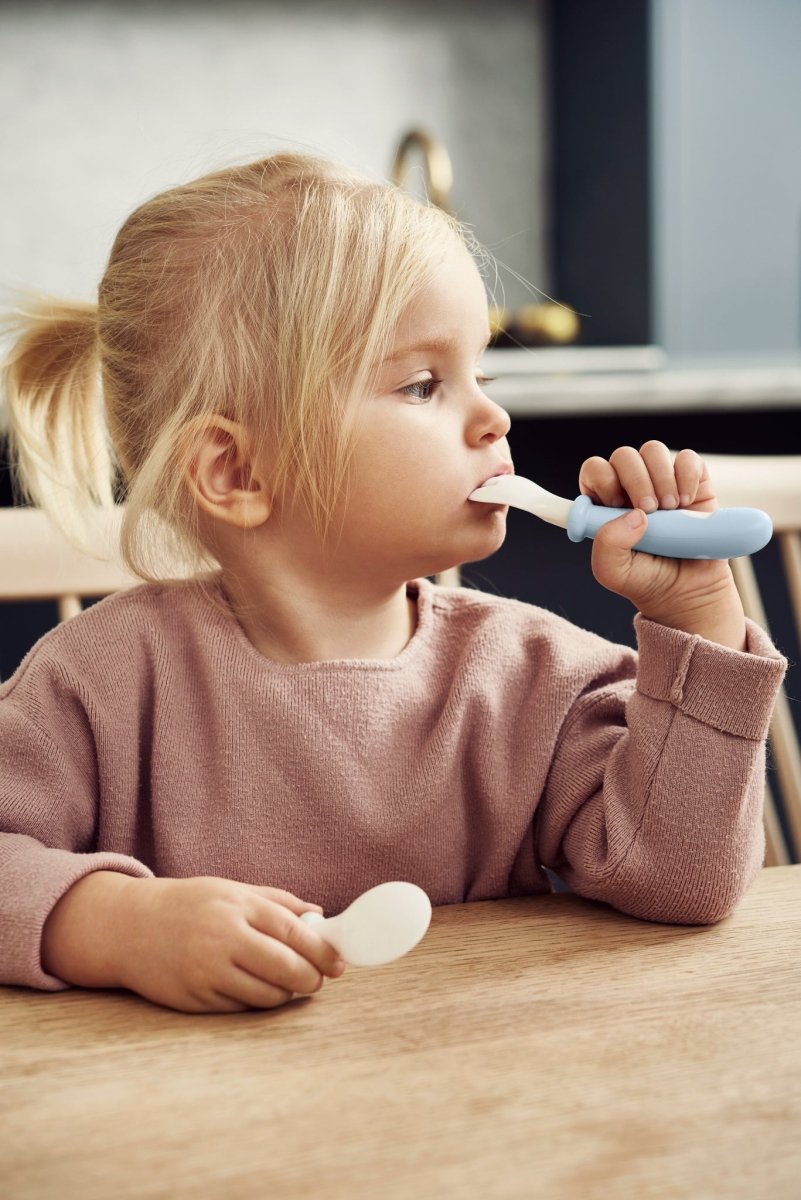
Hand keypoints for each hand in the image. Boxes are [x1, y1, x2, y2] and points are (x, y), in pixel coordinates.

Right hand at [42, 872, 345, 1012]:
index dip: (323, 951)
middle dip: (311, 979)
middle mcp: (223, 938)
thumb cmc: (190, 905)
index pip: (294, 932)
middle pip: (285, 969)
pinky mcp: (195, 999)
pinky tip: (256, 989)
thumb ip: (278, 902)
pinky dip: (256, 1002)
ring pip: (266, 995)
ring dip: (286, 994)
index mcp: (237, 907)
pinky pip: (241, 1008)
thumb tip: (321, 917)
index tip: (339, 963)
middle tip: (318, 980)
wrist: (129, 927)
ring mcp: (207, 972)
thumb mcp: (232, 891)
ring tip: (288, 984)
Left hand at [579, 441, 746, 648]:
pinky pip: (688, 458)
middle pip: (624, 456)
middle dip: (636, 480)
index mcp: (604, 504)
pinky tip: (688, 501)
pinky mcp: (692, 482)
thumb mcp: (612, 572)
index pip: (595, 470)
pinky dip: (687, 475)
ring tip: (670, 509)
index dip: (603, 479)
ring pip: (653, 450)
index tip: (615, 504)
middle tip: (649, 510)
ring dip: (661, 477)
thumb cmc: (646, 580)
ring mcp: (661, 481)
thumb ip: (606, 545)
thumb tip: (632, 515)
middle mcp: (630, 488)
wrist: (688, 591)